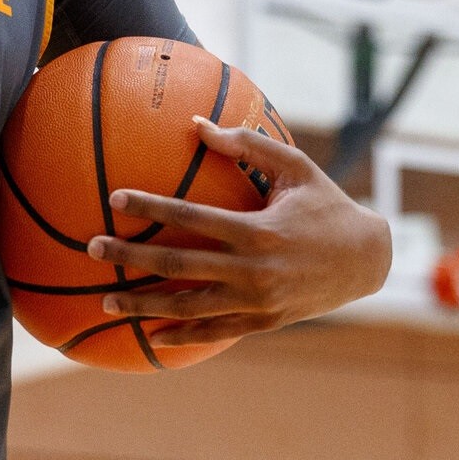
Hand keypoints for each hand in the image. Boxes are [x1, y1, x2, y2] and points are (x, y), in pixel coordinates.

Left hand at [85, 117, 392, 348]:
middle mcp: (253, 271)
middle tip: (92, 248)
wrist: (366, 260)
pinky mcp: (263, 323)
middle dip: (130, 258)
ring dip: (143, 305)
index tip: (115, 199)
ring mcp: (257, 303)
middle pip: (177, 267)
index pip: (191, 218)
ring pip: (188, 308)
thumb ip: (246, 145)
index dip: (150, 207)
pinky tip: (150, 336)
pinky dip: (181, 336)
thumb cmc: (326, 204)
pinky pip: (214, 333)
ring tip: (105, 301)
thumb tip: (198, 123)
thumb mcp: (295, 166)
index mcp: (257, 230)